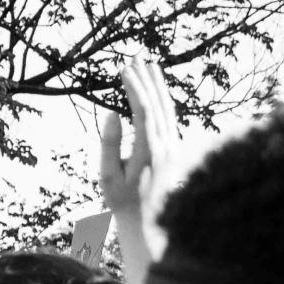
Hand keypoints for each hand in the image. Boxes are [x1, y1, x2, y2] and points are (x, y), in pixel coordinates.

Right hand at [99, 58, 179, 260]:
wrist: (150, 225)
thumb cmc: (122, 204)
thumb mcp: (108, 177)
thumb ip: (109, 144)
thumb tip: (111, 114)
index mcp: (149, 152)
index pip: (144, 110)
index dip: (135, 87)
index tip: (124, 69)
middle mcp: (166, 147)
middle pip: (159, 104)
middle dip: (147, 79)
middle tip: (136, 57)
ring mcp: (174, 148)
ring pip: (169, 109)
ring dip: (158, 86)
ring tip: (149, 66)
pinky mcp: (175, 152)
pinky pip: (171, 119)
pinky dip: (163, 101)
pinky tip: (157, 92)